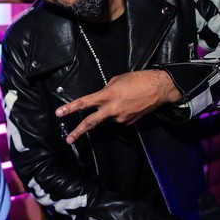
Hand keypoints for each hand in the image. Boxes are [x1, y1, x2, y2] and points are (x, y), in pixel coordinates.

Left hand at [55, 69, 180, 143]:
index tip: (59, 113)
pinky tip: (128, 105)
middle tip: (69, 139)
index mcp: (106, 96)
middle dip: (78, 131)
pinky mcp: (129, 123)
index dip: (70, 108)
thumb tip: (101, 98)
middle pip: (91, 122)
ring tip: (122, 100)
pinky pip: (118, 119)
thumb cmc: (138, 79)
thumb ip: (105, 90)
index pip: (84, 103)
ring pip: (107, 118)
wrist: (159, 89)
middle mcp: (112, 110)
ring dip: (108, 112)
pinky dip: (119, 113)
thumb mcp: (117, 80)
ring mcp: (120, 119)